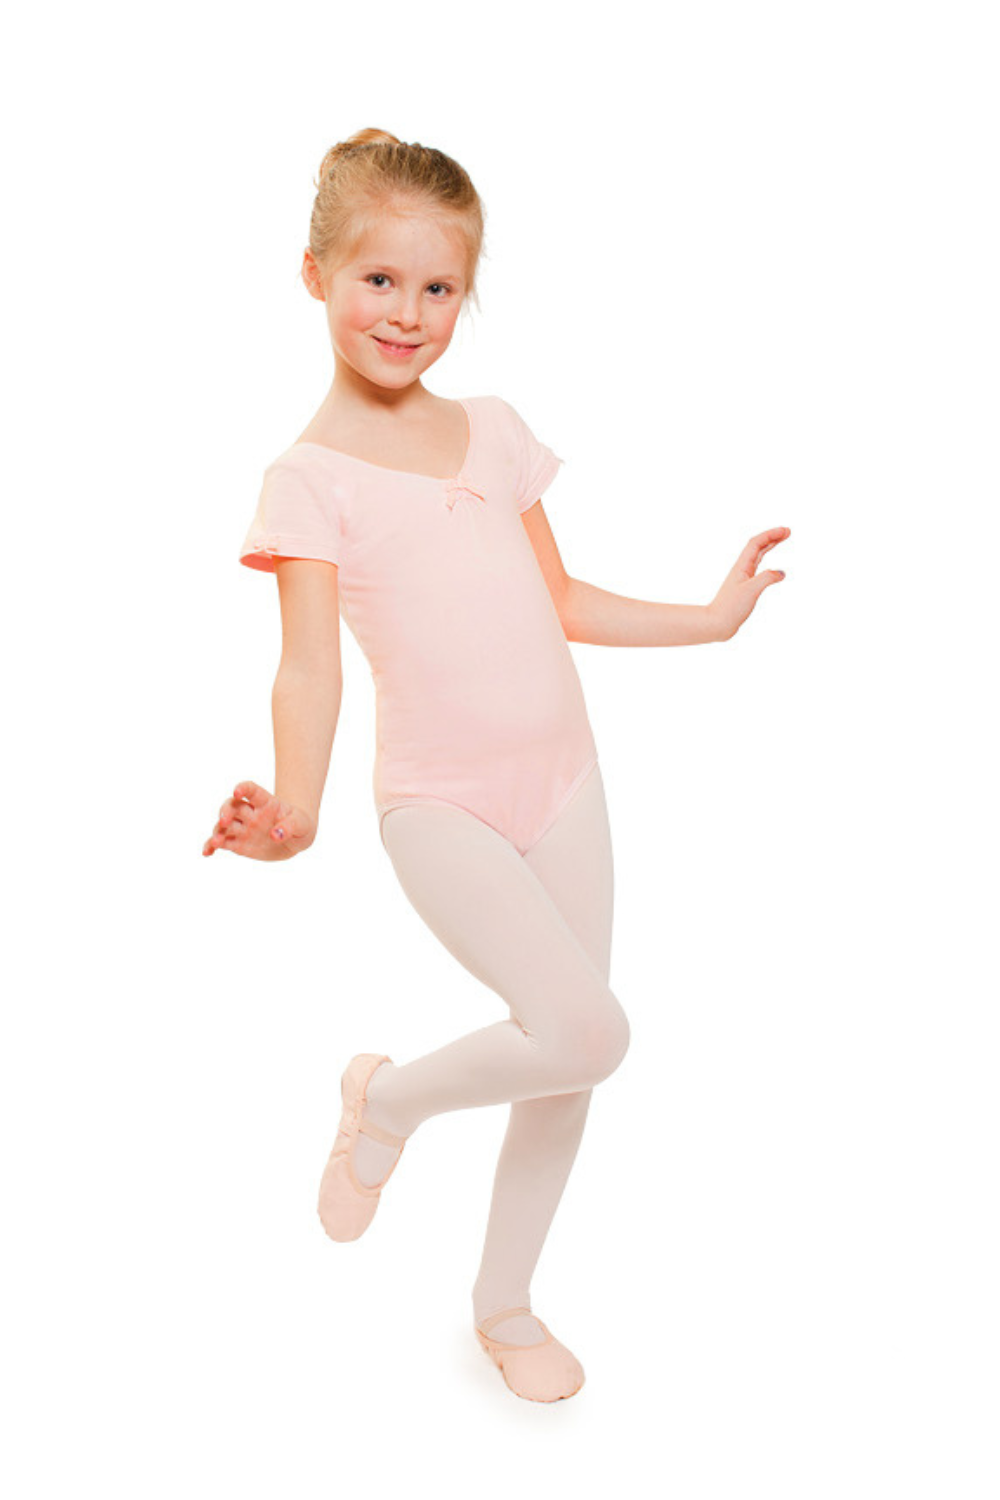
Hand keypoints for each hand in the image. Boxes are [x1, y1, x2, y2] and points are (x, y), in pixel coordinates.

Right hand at [202, 780, 316, 860]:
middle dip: (226, 811)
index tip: (237, 791)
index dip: (243, 788)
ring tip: (216, 842)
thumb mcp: (301, 825)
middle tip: (224, 821)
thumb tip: (276, 835)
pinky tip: (206, 852)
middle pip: (232, 806)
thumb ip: (289, 827)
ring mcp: (242, 827)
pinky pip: (221, 843)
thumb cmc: (299, 825)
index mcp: (265, 802)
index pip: (252, 791)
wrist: (295, 839)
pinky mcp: (237, 843)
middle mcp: (250, 813)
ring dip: (218, 831)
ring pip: (224, 826)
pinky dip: (212, 846)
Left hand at [707, 527, 790, 640]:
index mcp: (742, 566)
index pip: (756, 543)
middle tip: (788, 531)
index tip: (786, 531)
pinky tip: (774, 570)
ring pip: (758, 556)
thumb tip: (781, 572)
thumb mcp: (751, 591)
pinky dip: (767, 563)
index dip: (771, 534)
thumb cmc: (730, 608)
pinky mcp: (745, 588)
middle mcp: (742, 569)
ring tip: (782, 539)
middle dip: (772, 536)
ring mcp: (743, 578)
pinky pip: (758, 569)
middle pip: (757, 546)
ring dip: (770, 546)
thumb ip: (766, 579)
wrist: (717, 623)